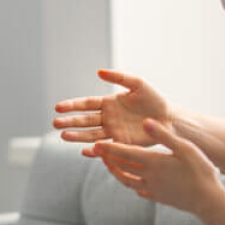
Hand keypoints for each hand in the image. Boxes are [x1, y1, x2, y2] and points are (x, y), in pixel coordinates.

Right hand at [54, 70, 169, 156]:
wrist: (169, 119)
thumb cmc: (155, 100)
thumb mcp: (138, 84)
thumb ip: (119, 77)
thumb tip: (99, 72)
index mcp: (109, 103)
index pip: (86, 104)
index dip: (72, 106)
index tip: (58, 107)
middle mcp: (108, 118)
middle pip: (85, 120)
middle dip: (70, 122)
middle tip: (55, 124)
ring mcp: (113, 132)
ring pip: (91, 135)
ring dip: (77, 136)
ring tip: (63, 137)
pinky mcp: (122, 144)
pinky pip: (106, 147)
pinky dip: (95, 150)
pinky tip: (85, 152)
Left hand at [93, 118, 224, 214]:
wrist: (208, 201)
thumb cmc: (200, 171)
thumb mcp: (184, 148)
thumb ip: (163, 135)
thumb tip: (145, 121)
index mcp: (153, 162)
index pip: (125, 154)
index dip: (109, 149)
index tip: (95, 145)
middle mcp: (148, 177)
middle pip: (122, 167)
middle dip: (108, 159)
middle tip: (96, 152)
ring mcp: (152, 189)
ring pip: (127, 181)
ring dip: (116, 172)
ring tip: (110, 165)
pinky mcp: (159, 197)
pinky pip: (139, 191)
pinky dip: (132, 184)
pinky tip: (133, 182)